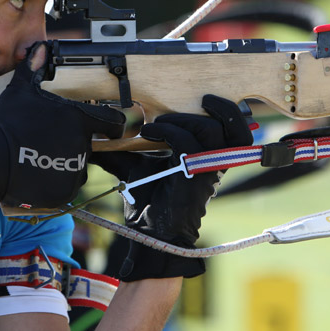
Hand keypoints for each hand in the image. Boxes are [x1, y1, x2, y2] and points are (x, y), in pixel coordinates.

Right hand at [0, 43, 125, 208]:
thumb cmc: (7, 122)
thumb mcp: (20, 90)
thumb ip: (34, 68)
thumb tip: (39, 48)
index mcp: (78, 120)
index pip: (112, 122)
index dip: (112, 124)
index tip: (110, 128)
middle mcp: (81, 145)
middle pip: (89, 145)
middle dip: (75, 143)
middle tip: (51, 140)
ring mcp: (74, 170)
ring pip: (79, 167)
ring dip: (67, 164)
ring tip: (42, 156)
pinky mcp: (64, 190)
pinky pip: (67, 185)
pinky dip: (57, 182)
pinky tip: (39, 172)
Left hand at [92, 95, 252, 280]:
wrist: (148, 230)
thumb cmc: (146, 201)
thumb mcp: (135, 166)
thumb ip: (123, 149)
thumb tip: (93, 136)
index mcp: (209, 157)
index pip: (236, 131)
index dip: (227, 111)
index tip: (203, 99)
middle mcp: (214, 163)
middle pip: (235, 129)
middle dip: (216, 110)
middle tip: (185, 106)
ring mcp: (207, 169)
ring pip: (212, 131)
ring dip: (183, 120)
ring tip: (158, 124)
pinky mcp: (194, 176)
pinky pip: (187, 143)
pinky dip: (167, 132)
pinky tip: (146, 134)